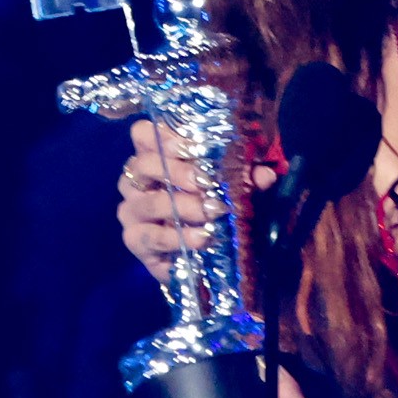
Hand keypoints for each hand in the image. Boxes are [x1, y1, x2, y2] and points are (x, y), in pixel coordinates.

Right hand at [117, 118, 247, 280]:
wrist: (199, 263)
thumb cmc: (211, 215)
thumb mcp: (232, 192)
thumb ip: (246, 180)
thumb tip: (265, 175)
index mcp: (155, 159)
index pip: (144, 134)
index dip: (163, 136)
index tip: (191, 147)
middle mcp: (136, 182)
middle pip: (143, 164)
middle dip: (177, 172)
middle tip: (205, 182)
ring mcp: (132, 212)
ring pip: (147, 202)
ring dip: (181, 206)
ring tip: (210, 212)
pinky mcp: (134, 241)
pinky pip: (150, 236)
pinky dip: (177, 237)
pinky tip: (201, 238)